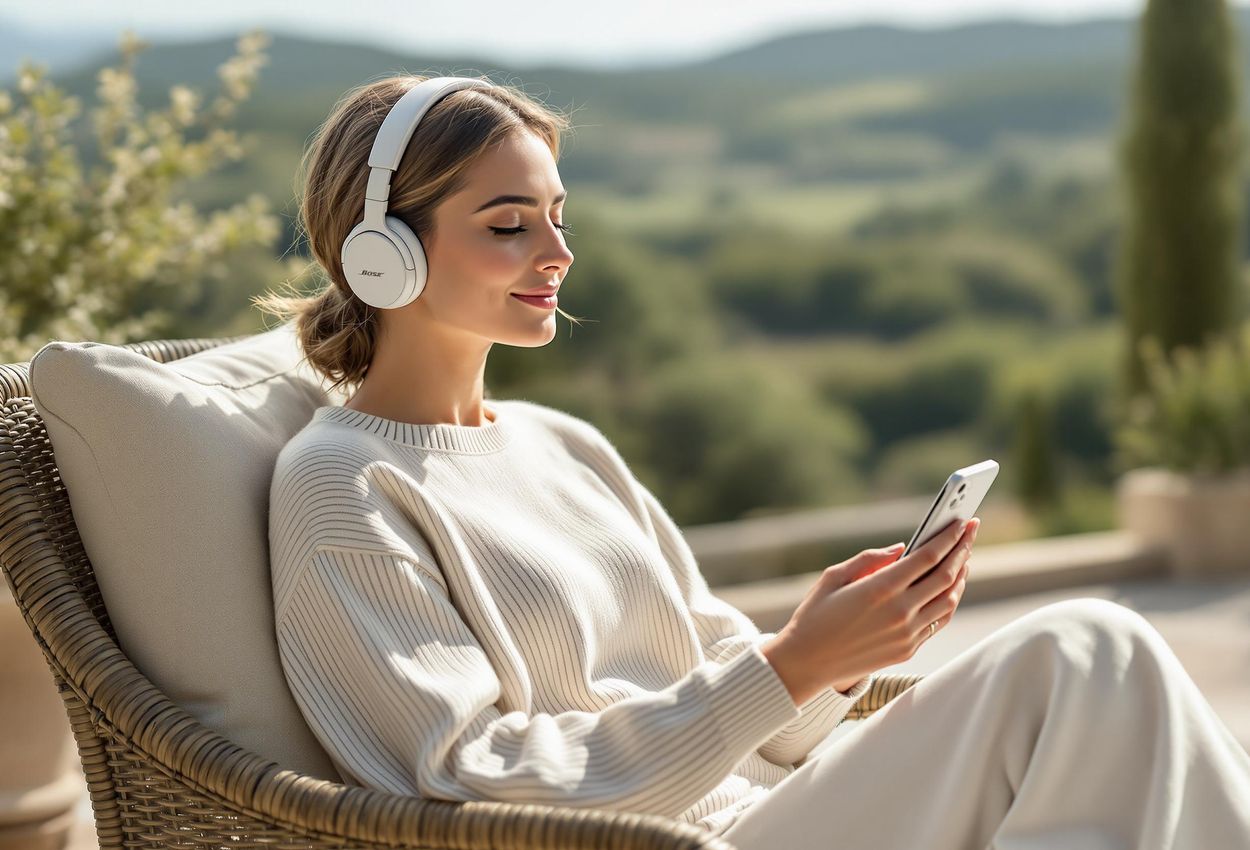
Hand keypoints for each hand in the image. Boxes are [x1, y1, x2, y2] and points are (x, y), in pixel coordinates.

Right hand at [762, 516, 978, 705]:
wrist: (807, 663)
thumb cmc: (815, 614)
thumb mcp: (833, 576)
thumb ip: (869, 559)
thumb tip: (902, 548)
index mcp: (879, 589)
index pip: (928, 557)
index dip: (949, 537)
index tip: (962, 522)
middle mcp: (899, 612)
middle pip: (946, 575)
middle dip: (962, 549)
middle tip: (971, 532)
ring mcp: (907, 634)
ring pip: (949, 600)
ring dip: (960, 576)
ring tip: (963, 558)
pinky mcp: (908, 650)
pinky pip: (939, 621)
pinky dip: (949, 600)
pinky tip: (950, 587)